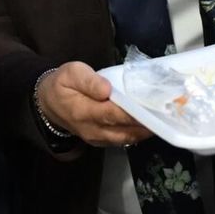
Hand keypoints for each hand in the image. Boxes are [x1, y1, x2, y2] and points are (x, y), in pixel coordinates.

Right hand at [37, 62, 152, 147]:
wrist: (48, 104)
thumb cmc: (61, 84)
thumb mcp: (70, 73)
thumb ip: (88, 80)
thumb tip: (107, 89)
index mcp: (83, 111)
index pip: (113, 114)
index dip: (133, 112)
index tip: (152, 106)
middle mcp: (91, 129)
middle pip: (123, 129)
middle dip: (145, 122)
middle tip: (167, 112)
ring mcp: (97, 138)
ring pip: (126, 138)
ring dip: (144, 130)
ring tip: (163, 117)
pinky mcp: (101, 141)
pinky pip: (123, 140)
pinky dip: (137, 133)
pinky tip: (150, 122)